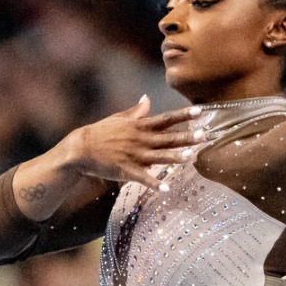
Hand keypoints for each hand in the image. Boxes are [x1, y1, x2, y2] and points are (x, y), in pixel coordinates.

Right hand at [71, 95, 204, 190]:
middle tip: (204, 135)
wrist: (81, 148)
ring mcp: (134, 155)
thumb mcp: (120, 118)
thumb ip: (137, 111)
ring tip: (190, 157)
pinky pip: (143, 178)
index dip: (183, 115)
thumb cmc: (102, 132)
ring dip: (175, 157)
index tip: (200, 111)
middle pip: (168, 138)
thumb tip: (147, 97)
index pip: (166, 119)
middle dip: (187, 137)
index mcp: (140, 126)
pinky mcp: (127, 170)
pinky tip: (165, 188)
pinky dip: (154, 183)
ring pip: (159, 156)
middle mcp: (140, 139)